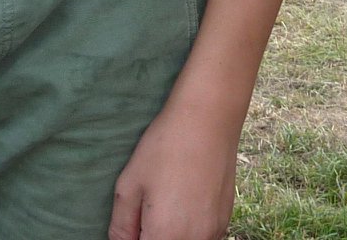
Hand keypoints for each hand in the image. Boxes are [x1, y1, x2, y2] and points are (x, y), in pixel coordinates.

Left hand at [108, 102, 235, 239]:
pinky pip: (202, 237)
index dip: (133, 239)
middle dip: (150, 235)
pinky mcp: (225, 221)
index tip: (133, 223)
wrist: (208, 120)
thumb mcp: (130, 184)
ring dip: (171, 234)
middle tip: (146, 212)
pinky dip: (189, 230)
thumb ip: (121, 225)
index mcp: (165, 235)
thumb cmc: (164, 147)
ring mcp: (213, 233)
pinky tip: (184, 202)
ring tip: (166, 203)